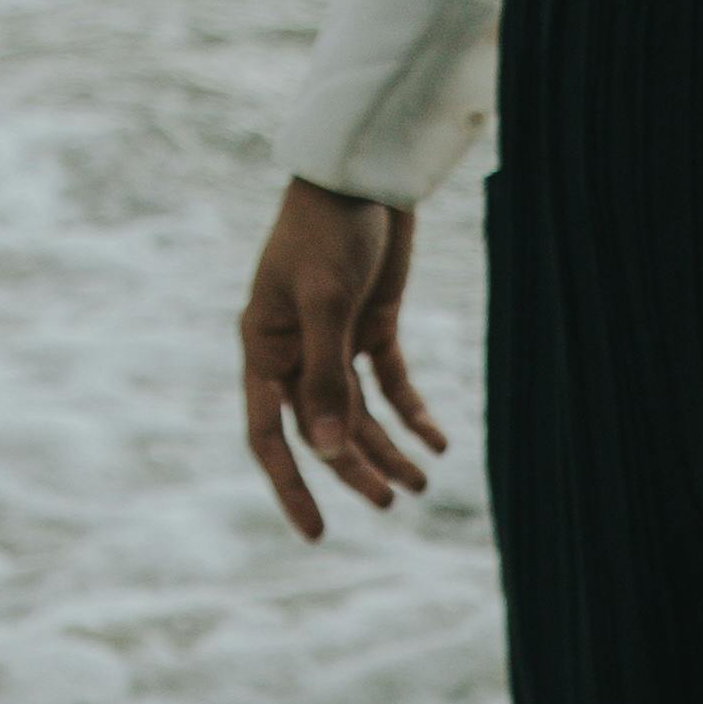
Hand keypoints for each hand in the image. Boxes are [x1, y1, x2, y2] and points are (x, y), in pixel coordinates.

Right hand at [243, 178, 442, 538]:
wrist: (362, 170)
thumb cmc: (329, 229)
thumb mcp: (327, 302)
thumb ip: (326, 376)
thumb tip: (331, 451)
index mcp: (265, 349)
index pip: (270, 435)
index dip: (291, 486)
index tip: (316, 533)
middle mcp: (294, 352)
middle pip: (323, 431)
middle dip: (356, 470)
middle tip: (393, 503)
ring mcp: (333, 339)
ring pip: (358, 413)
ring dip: (388, 448)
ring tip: (421, 482)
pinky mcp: (371, 324)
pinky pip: (390, 384)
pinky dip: (412, 412)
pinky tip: (437, 441)